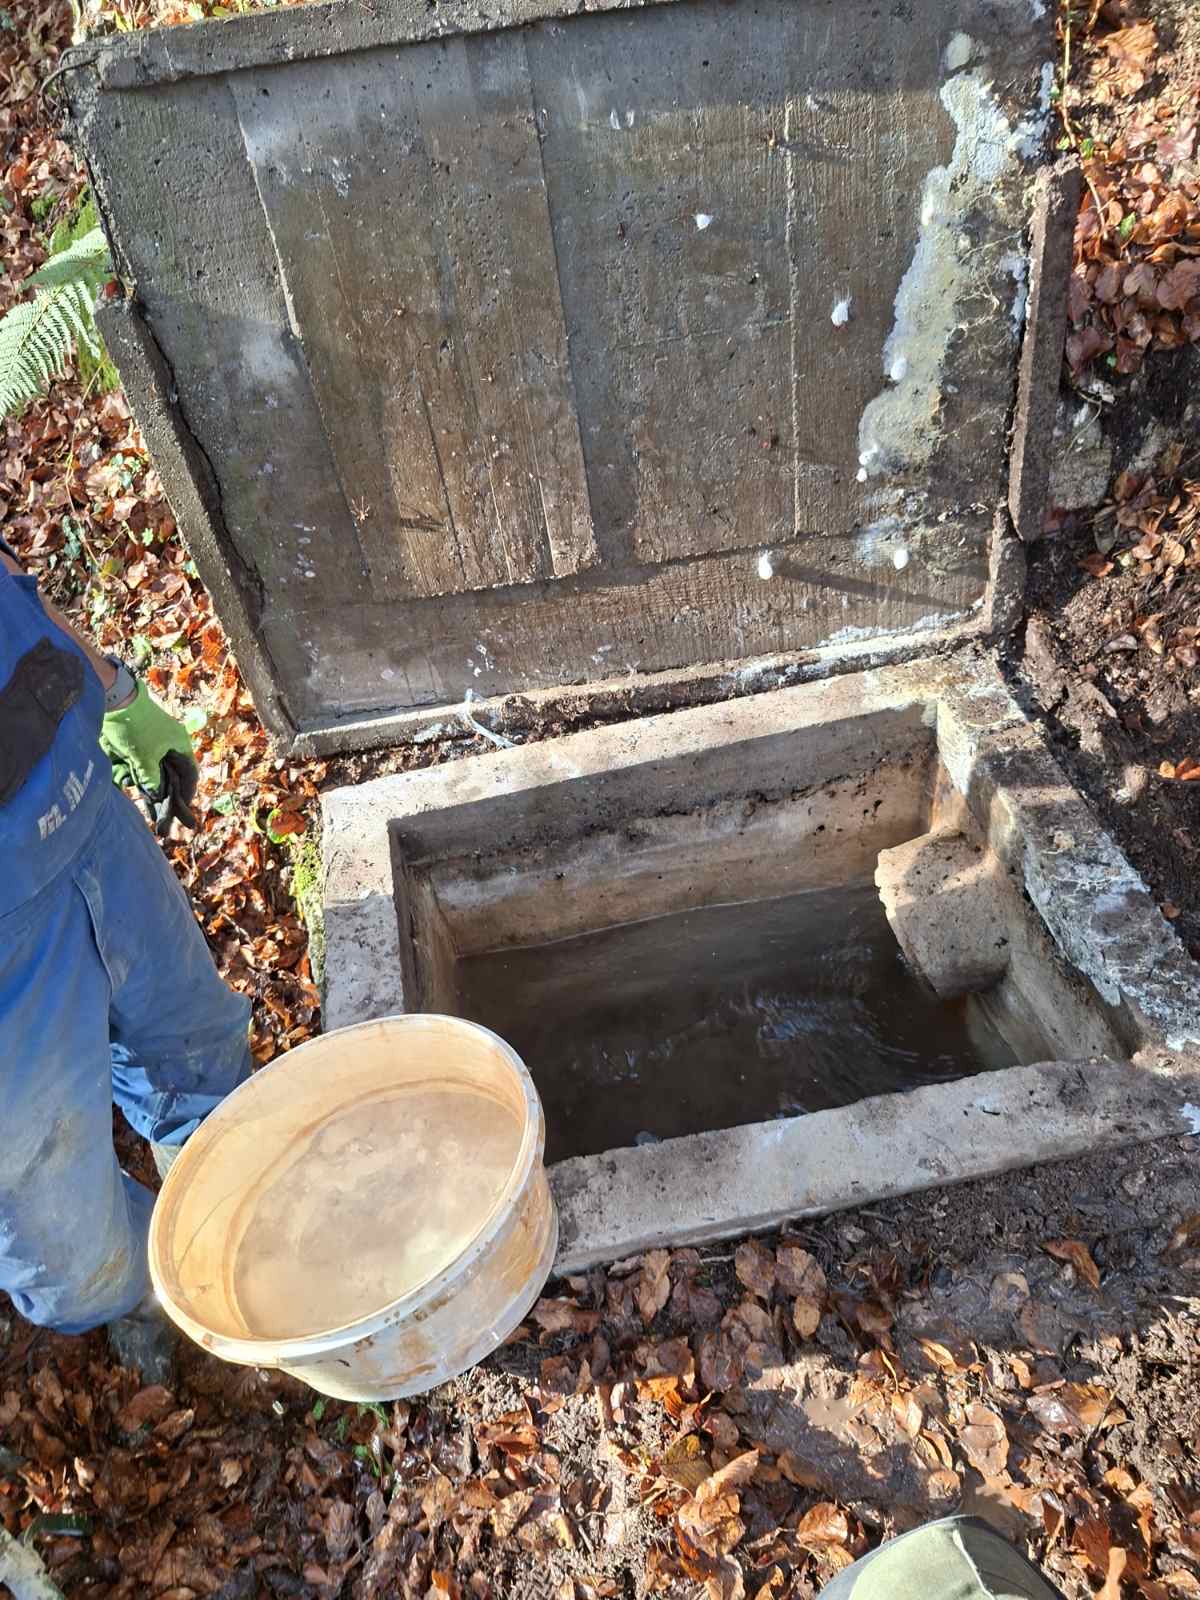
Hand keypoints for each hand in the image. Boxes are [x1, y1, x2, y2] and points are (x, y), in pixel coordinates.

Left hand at [100, 681, 198, 833]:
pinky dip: (139, 773)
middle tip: (160, 810)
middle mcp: (171, 742)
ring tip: (144, 800)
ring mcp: (155, 740)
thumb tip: (156, 795)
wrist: (114, 700)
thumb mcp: (144, 757)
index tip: (182, 808)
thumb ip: (151, 779)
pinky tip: (129, 782)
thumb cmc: (135, 727)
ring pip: (156, 769)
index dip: (188, 791)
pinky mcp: (140, 740)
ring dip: (150, 784)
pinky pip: (143, 762)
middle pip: (173, 773)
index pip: (190, 773)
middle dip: (166, 792)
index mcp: (180, 743)